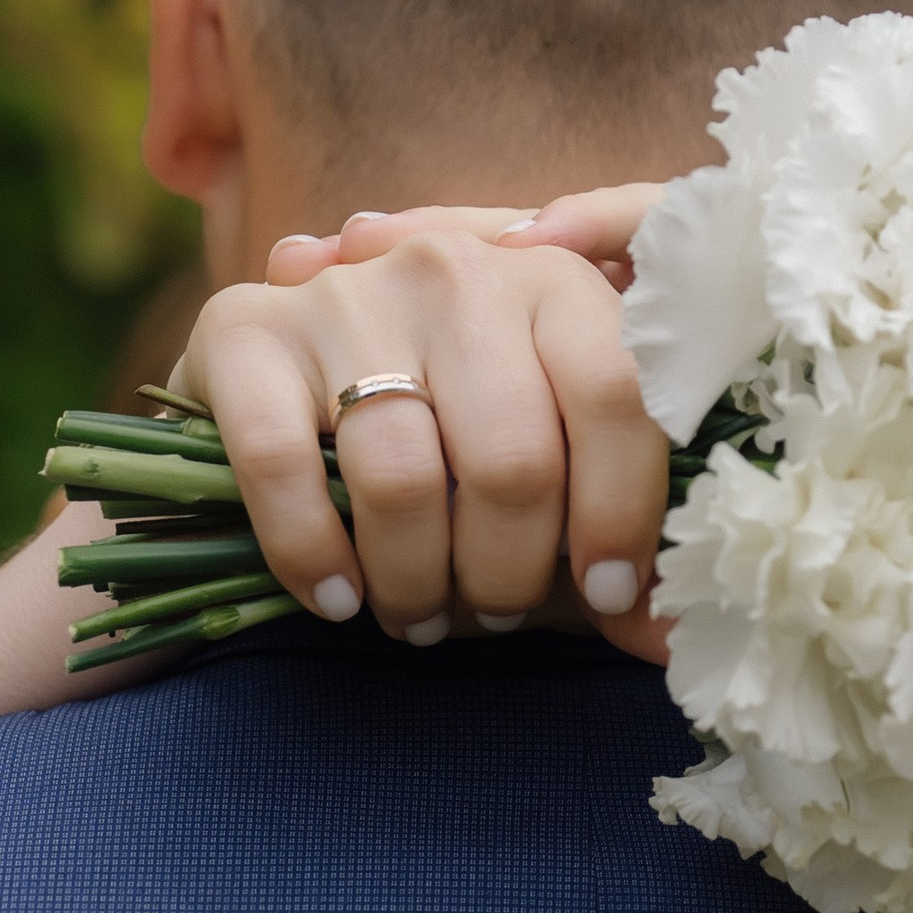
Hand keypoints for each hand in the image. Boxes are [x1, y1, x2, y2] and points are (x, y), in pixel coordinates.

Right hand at [173, 207, 670, 658]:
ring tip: (419, 616)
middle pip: (513, 459)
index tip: (605, 594)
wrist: (277, 371)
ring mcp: (347, 295)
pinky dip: (314, 558)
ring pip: (403, 479)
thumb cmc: (443, 427)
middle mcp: (456, 271)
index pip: (618, 399)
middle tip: (494, 613)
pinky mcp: (243, 330)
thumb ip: (612, 537)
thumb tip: (669, 641)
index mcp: (554, 282)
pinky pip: (283, 469)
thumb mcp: (544, 456)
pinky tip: (337, 598)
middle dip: (509, 573)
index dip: (620, 516)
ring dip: (416, 583)